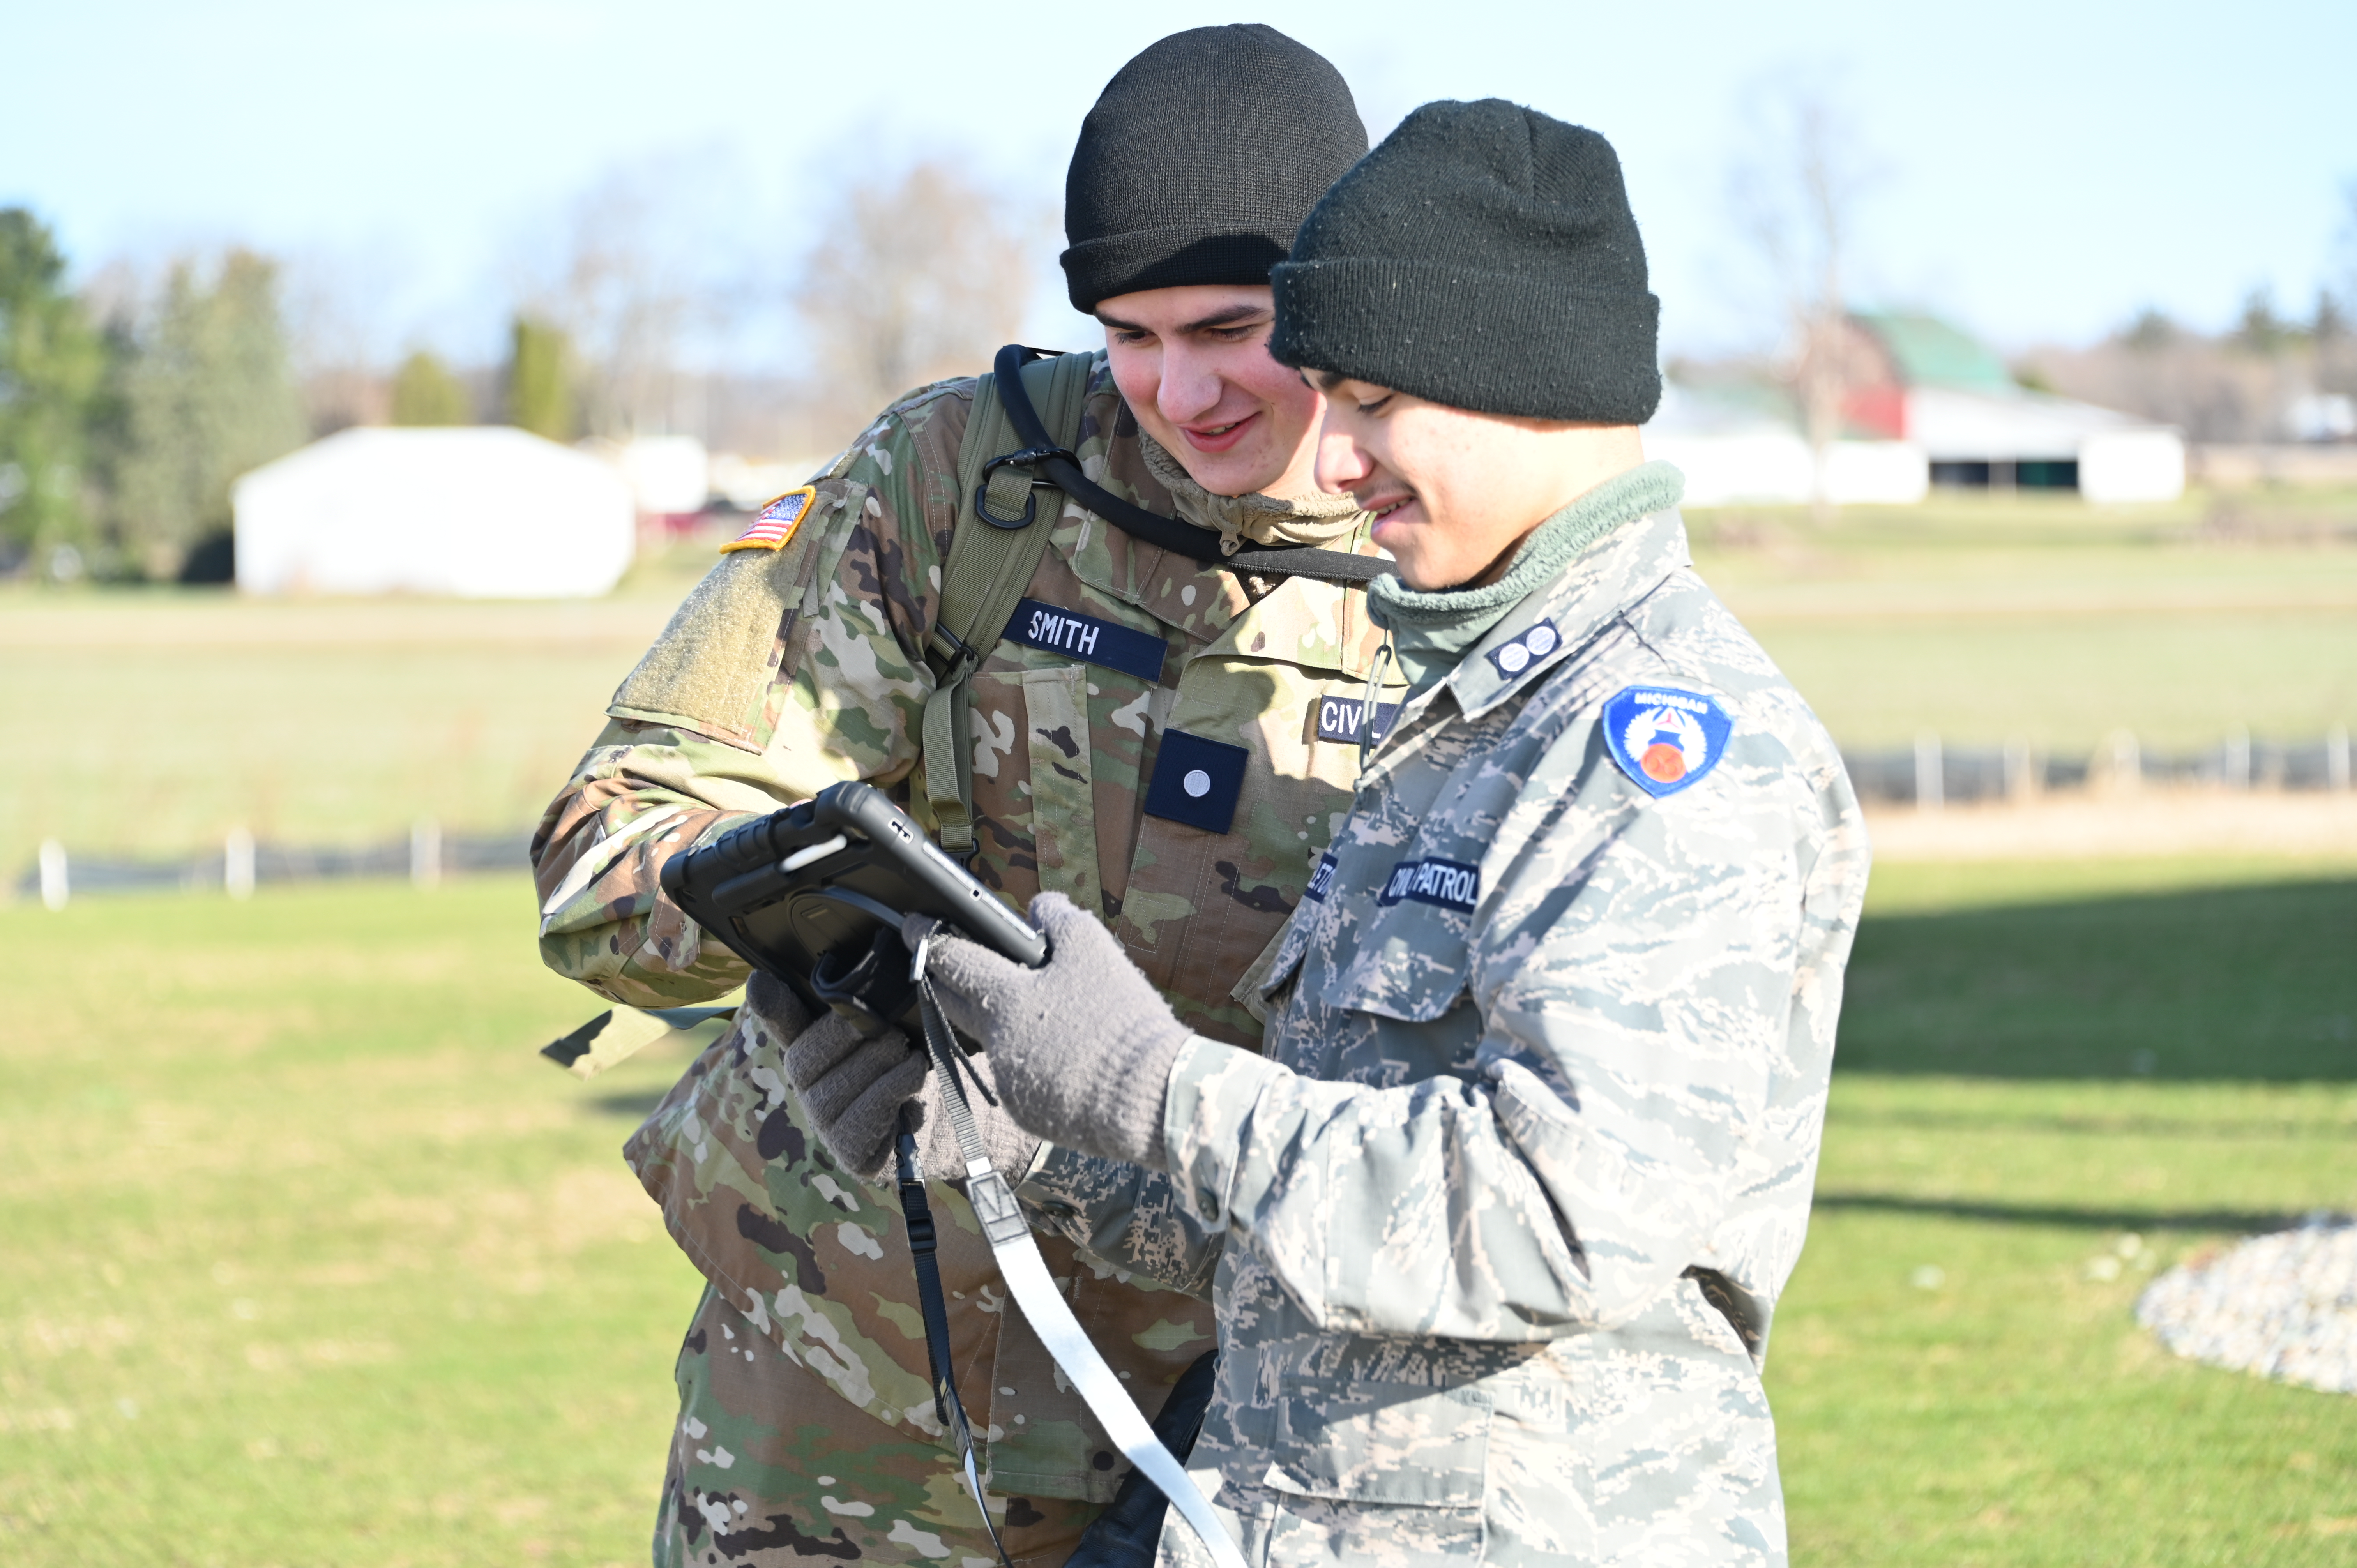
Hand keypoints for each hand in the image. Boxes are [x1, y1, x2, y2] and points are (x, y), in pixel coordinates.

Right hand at [750, 972, 1037, 1183]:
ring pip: (830, 1093)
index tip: (762, 979)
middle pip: (803, 1061)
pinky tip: (913, 1076)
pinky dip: (888, 1092)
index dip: (773, 1007)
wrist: (969, 1113)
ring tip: (908, 1052)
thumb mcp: (900, 1021)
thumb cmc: (926, 1060)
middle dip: (848, 1038)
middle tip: (889, 1029)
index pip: (784, 1029)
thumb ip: (863, 997)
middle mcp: (813, 1093)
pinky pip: (856, 1122)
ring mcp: (829, 1129)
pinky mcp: (853, 1156)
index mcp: (817, 1054)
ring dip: (876, 1064)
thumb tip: (843, 954)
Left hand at [907, 893, 1190, 1170]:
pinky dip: (1036, 1063)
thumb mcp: (1093, 950)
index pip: (953, 961)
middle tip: (943, 964)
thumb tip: (1040, 905)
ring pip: (995, 1045)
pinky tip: (1065, 1055)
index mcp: (1005, 1000)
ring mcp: (1010, 1083)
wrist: (1148, 1097)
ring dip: (1004, 1025)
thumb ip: (1059, 919)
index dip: (928, 938)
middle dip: (946, 982)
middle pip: (956, 1005)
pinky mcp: (1030, 1113)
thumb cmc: (1120, 1020)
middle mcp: (996, 1044)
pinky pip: (1023, 1080)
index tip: (912, 926)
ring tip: (1036, 1011)